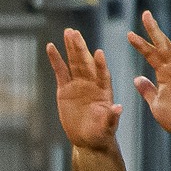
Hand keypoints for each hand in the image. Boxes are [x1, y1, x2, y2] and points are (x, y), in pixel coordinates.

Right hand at [46, 27, 124, 152]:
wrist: (88, 138)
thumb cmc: (101, 133)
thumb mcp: (108, 126)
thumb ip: (112, 117)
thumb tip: (118, 108)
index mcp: (104, 90)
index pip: (102, 74)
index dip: (100, 65)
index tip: (98, 54)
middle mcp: (92, 83)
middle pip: (85, 63)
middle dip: (80, 48)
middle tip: (75, 33)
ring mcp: (78, 84)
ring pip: (74, 62)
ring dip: (71, 47)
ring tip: (68, 32)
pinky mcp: (65, 88)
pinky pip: (60, 71)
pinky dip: (56, 59)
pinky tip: (51, 47)